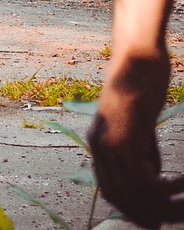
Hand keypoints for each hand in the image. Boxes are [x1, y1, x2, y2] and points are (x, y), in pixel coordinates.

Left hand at [88, 55, 183, 226]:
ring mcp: (109, 143)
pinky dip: (166, 188)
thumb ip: (142, 149)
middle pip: (118, 198)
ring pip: (134, 193)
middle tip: (172, 220)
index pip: (109, 190)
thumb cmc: (141, 84)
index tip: (154, 220)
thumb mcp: (139, 123)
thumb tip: (153, 176)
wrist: (137, 56)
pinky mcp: (126, 138)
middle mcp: (98, 146)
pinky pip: (145, 180)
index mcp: (97, 143)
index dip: (132, 209)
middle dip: (145, 215)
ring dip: (163, 205)